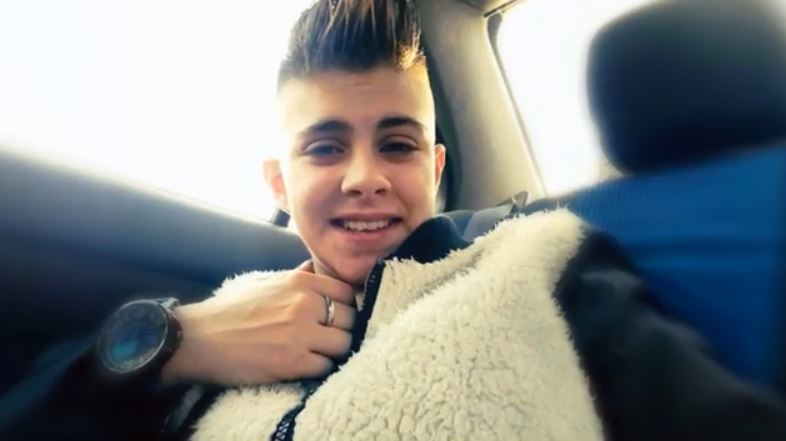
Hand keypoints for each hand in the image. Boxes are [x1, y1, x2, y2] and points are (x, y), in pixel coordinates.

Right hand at [160, 261, 355, 385]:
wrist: (197, 339)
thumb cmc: (228, 308)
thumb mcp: (263, 281)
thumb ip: (294, 276)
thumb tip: (313, 267)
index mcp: (299, 282)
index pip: (346, 292)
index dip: (344, 305)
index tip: (336, 315)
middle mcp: (305, 304)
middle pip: (350, 318)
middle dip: (341, 328)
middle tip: (327, 336)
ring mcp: (301, 334)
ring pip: (343, 343)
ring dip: (333, 350)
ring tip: (317, 352)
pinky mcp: (293, 362)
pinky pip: (326, 366)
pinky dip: (319, 368)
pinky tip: (305, 365)